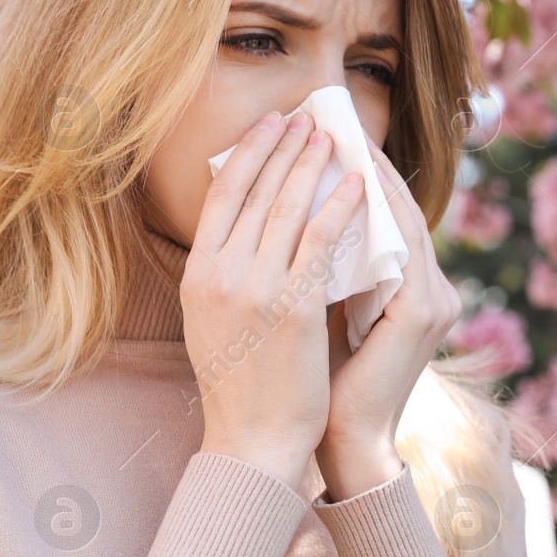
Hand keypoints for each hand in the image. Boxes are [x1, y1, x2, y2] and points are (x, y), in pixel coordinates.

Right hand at [183, 109, 366, 493]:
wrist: (253, 439)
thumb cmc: (241, 384)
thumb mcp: (212, 320)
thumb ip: (226, 275)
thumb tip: (246, 229)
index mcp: (197, 275)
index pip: (221, 197)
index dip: (248, 155)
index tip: (270, 127)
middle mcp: (220, 276)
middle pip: (254, 192)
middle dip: (282, 148)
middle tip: (307, 118)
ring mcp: (256, 290)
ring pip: (288, 209)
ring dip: (312, 165)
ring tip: (333, 137)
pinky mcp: (295, 308)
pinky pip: (321, 243)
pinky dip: (341, 208)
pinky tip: (359, 185)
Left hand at [315, 132, 461, 500]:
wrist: (339, 442)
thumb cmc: (321, 383)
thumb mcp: (323, 309)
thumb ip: (323, 266)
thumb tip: (285, 211)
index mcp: (413, 292)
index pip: (388, 218)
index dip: (359, 173)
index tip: (321, 134)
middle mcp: (435, 292)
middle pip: (400, 210)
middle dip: (364, 161)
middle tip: (328, 116)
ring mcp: (435, 302)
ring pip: (402, 220)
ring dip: (369, 175)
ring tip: (335, 135)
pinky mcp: (422, 314)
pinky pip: (398, 247)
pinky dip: (374, 212)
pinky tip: (347, 182)